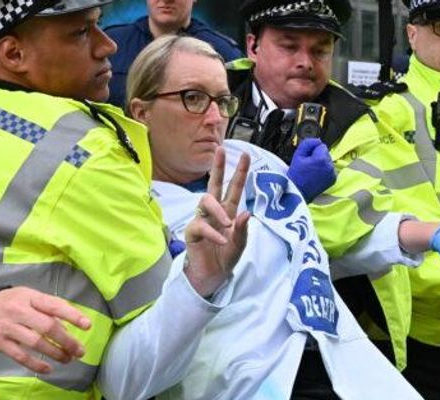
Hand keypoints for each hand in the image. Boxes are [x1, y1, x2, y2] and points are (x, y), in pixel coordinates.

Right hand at [0, 287, 91, 373]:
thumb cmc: (14, 302)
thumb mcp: (31, 297)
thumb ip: (49, 310)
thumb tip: (68, 329)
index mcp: (29, 297)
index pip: (53, 305)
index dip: (72, 315)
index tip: (87, 325)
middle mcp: (18, 311)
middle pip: (46, 327)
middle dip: (66, 341)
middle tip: (79, 351)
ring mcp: (8, 327)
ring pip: (36, 343)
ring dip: (55, 353)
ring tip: (68, 359)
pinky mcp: (0, 342)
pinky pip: (21, 357)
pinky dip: (36, 365)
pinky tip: (49, 368)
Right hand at [184, 147, 251, 296]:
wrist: (213, 276)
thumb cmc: (226, 257)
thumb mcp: (240, 244)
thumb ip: (243, 230)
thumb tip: (247, 213)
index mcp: (228, 212)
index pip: (234, 188)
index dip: (240, 173)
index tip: (246, 155)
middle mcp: (214, 212)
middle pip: (214, 184)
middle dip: (218, 167)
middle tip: (221, 150)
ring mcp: (202, 220)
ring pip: (206, 200)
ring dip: (218, 210)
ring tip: (228, 224)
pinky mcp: (192, 232)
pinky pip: (201, 225)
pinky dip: (213, 233)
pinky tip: (222, 240)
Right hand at [287, 138, 335, 201]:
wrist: (298, 191)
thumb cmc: (296, 175)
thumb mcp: (298, 155)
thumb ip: (308, 143)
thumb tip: (318, 140)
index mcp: (321, 159)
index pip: (321, 145)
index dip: (312, 151)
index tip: (306, 159)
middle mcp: (330, 166)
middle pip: (325, 153)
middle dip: (318, 157)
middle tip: (308, 166)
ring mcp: (332, 173)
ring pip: (328, 161)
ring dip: (322, 164)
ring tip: (312, 171)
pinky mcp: (333, 179)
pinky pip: (330, 169)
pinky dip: (325, 171)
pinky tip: (316, 176)